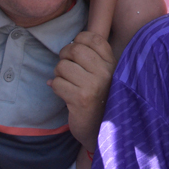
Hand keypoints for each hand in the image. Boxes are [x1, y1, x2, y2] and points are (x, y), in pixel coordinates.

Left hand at [50, 31, 114, 150]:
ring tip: (67, 83)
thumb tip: (69, 43)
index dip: (79, 39)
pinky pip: (57, 83)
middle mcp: (105, 73)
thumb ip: (93, 58)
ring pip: (63, 66)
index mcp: (112, 64)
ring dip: (59, 74)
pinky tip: (65, 94)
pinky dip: (56, 87)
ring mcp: (93, 86)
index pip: (94, 38)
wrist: (100, 130)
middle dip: (64, 56)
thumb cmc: (100, 99)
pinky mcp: (80, 99)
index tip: (76, 50)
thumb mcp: (104, 76)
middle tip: (66, 67)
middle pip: (75, 49)